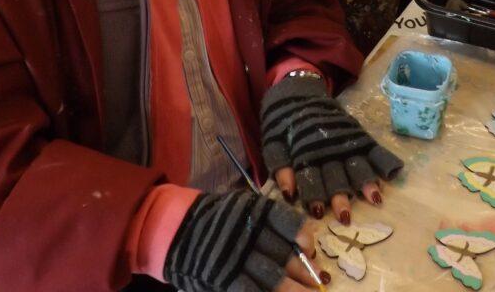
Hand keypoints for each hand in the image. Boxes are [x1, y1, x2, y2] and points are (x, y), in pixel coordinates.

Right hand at [164, 190, 325, 291]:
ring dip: (293, 290)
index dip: (302, 236)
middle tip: (319, 282)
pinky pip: (249, 290)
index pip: (286, 222)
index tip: (310, 248)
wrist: (175, 229)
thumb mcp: (242, 210)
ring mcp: (235, 258)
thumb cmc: (216, 220)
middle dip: (304, 272)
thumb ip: (270, 224)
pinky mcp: (222, 277)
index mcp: (254, 212)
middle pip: (284, 254)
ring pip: (272, 277)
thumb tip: (305, 245)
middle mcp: (248, 233)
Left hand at [262, 76, 402, 223]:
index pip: (310, 177)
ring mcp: (345, 141)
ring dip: (365, 182)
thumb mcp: (272, 143)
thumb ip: (279, 166)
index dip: (313, 195)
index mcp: (304, 153)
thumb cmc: (283, 124)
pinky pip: (374, 148)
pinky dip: (383, 160)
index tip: (317, 213)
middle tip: (346, 217)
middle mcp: (327, 149)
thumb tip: (288, 194)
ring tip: (375, 198)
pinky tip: (392, 174)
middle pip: (336, 175)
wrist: (299, 91)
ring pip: (357, 163)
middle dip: (340, 196)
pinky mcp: (358, 133)